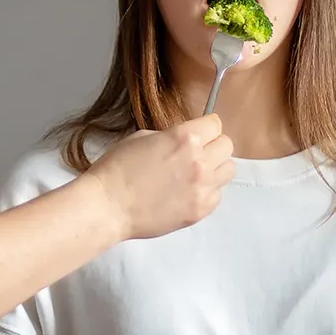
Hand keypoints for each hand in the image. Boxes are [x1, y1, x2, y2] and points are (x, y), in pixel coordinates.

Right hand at [84, 113, 233, 239]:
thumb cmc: (116, 170)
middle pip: (227, 145)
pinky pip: (217, 195)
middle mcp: (199, 161)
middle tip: (196, 153)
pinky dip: (206, 192)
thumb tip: (184, 143)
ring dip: (215, 168)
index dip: (205, 127)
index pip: (215, 124)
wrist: (107, 206)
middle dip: (213, 146)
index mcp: (185, 138)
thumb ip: (171, 137)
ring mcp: (202, 188)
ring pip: (228, 170)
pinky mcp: (200, 210)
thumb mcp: (141, 138)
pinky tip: (187, 193)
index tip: (200, 132)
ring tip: (194, 174)